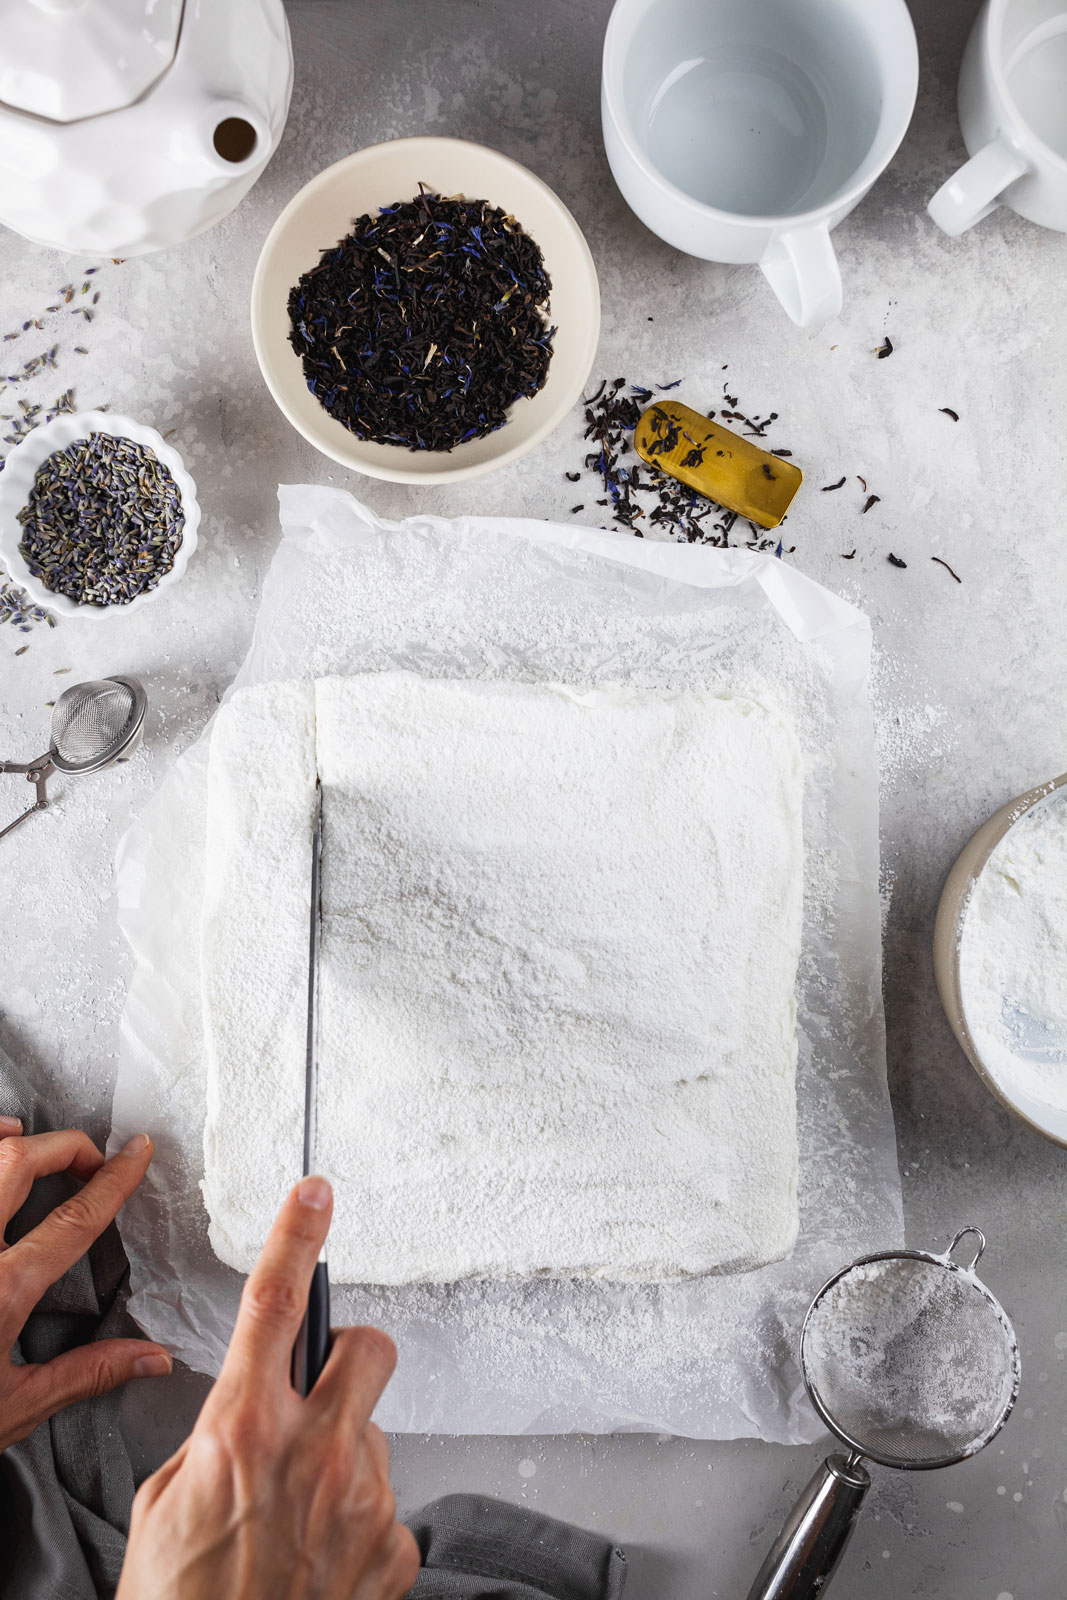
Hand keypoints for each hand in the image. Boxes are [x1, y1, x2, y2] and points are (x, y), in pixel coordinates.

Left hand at [0, 1118, 171, 1452]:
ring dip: (10, 1142)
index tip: (138, 1153)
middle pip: (19, 1161)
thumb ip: (85, 1372)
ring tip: (35, 1144)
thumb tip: (152, 1358)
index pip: (73, 1219)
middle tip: (92, 1158)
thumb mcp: (14, 1408)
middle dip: (65, 1146)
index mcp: (0, 1294)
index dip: (114, 1179)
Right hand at [117, 1177, 419, 1599]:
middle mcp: (315, 1454)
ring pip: (373, 1432)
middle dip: (349, 1356)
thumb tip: (247, 1413)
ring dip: (342, 1454)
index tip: (315, 1193)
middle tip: (319, 1391)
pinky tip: (320, 1557)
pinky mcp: (394, 1548)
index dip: (297, 1236)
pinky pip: (385, 1502)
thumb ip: (214, 1437)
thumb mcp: (163, 1503)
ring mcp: (363, 1501)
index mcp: (244, 1430)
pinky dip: (357, 1520)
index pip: (274, 1304)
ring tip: (298, 1517)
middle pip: (370, 1348)